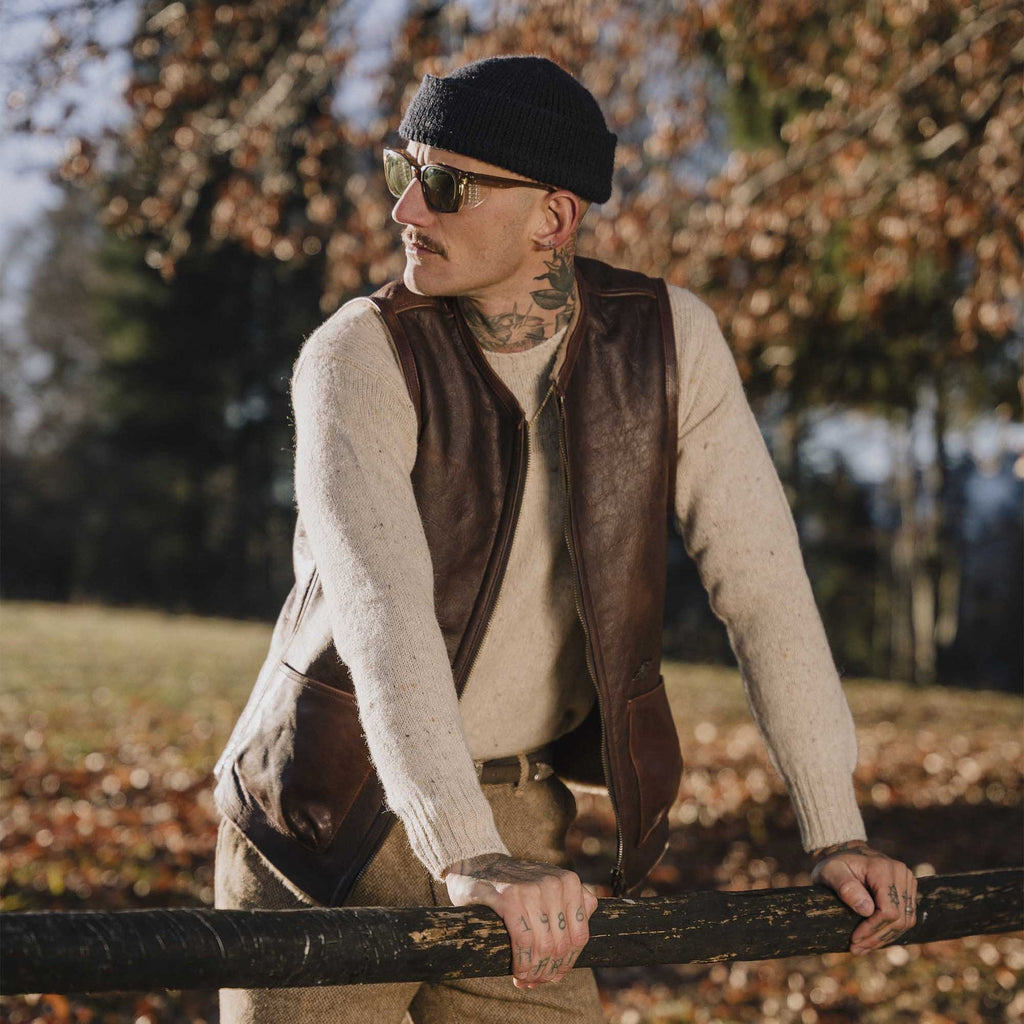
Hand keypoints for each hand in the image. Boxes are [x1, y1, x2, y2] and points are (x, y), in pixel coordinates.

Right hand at [444, 853, 597, 986]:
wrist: (478, 863)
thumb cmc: (516, 883)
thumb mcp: (550, 886)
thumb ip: (568, 910)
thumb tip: (569, 958)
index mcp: (569, 882)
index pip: (579, 936)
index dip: (568, 962)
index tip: (555, 975)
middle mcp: (554, 884)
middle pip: (561, 945)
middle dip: (549, 971)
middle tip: (536, 981)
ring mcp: (532, 890)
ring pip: (544, 946)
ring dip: (534, 972)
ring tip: (525, 980)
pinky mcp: (509, 899)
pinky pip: (524, 942)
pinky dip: (522, 963)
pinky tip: (516, 972)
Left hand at [811, 840, 917, 954]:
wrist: (844, 852)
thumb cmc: (835, 864)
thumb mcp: (831, 872)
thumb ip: (846, 887)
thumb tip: (867, 910)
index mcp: (883, 868)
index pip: (888, 910)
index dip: (872, 929)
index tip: (854, 939)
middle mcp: (901, 873)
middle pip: (899, 918)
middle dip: (877, 937)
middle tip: (856, 949)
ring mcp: (908, 882)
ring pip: (905, 921)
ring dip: (884, 938)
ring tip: (862, 947)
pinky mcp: (908, 890)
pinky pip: (906, 917)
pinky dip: (890, 931)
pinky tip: (873, 939)